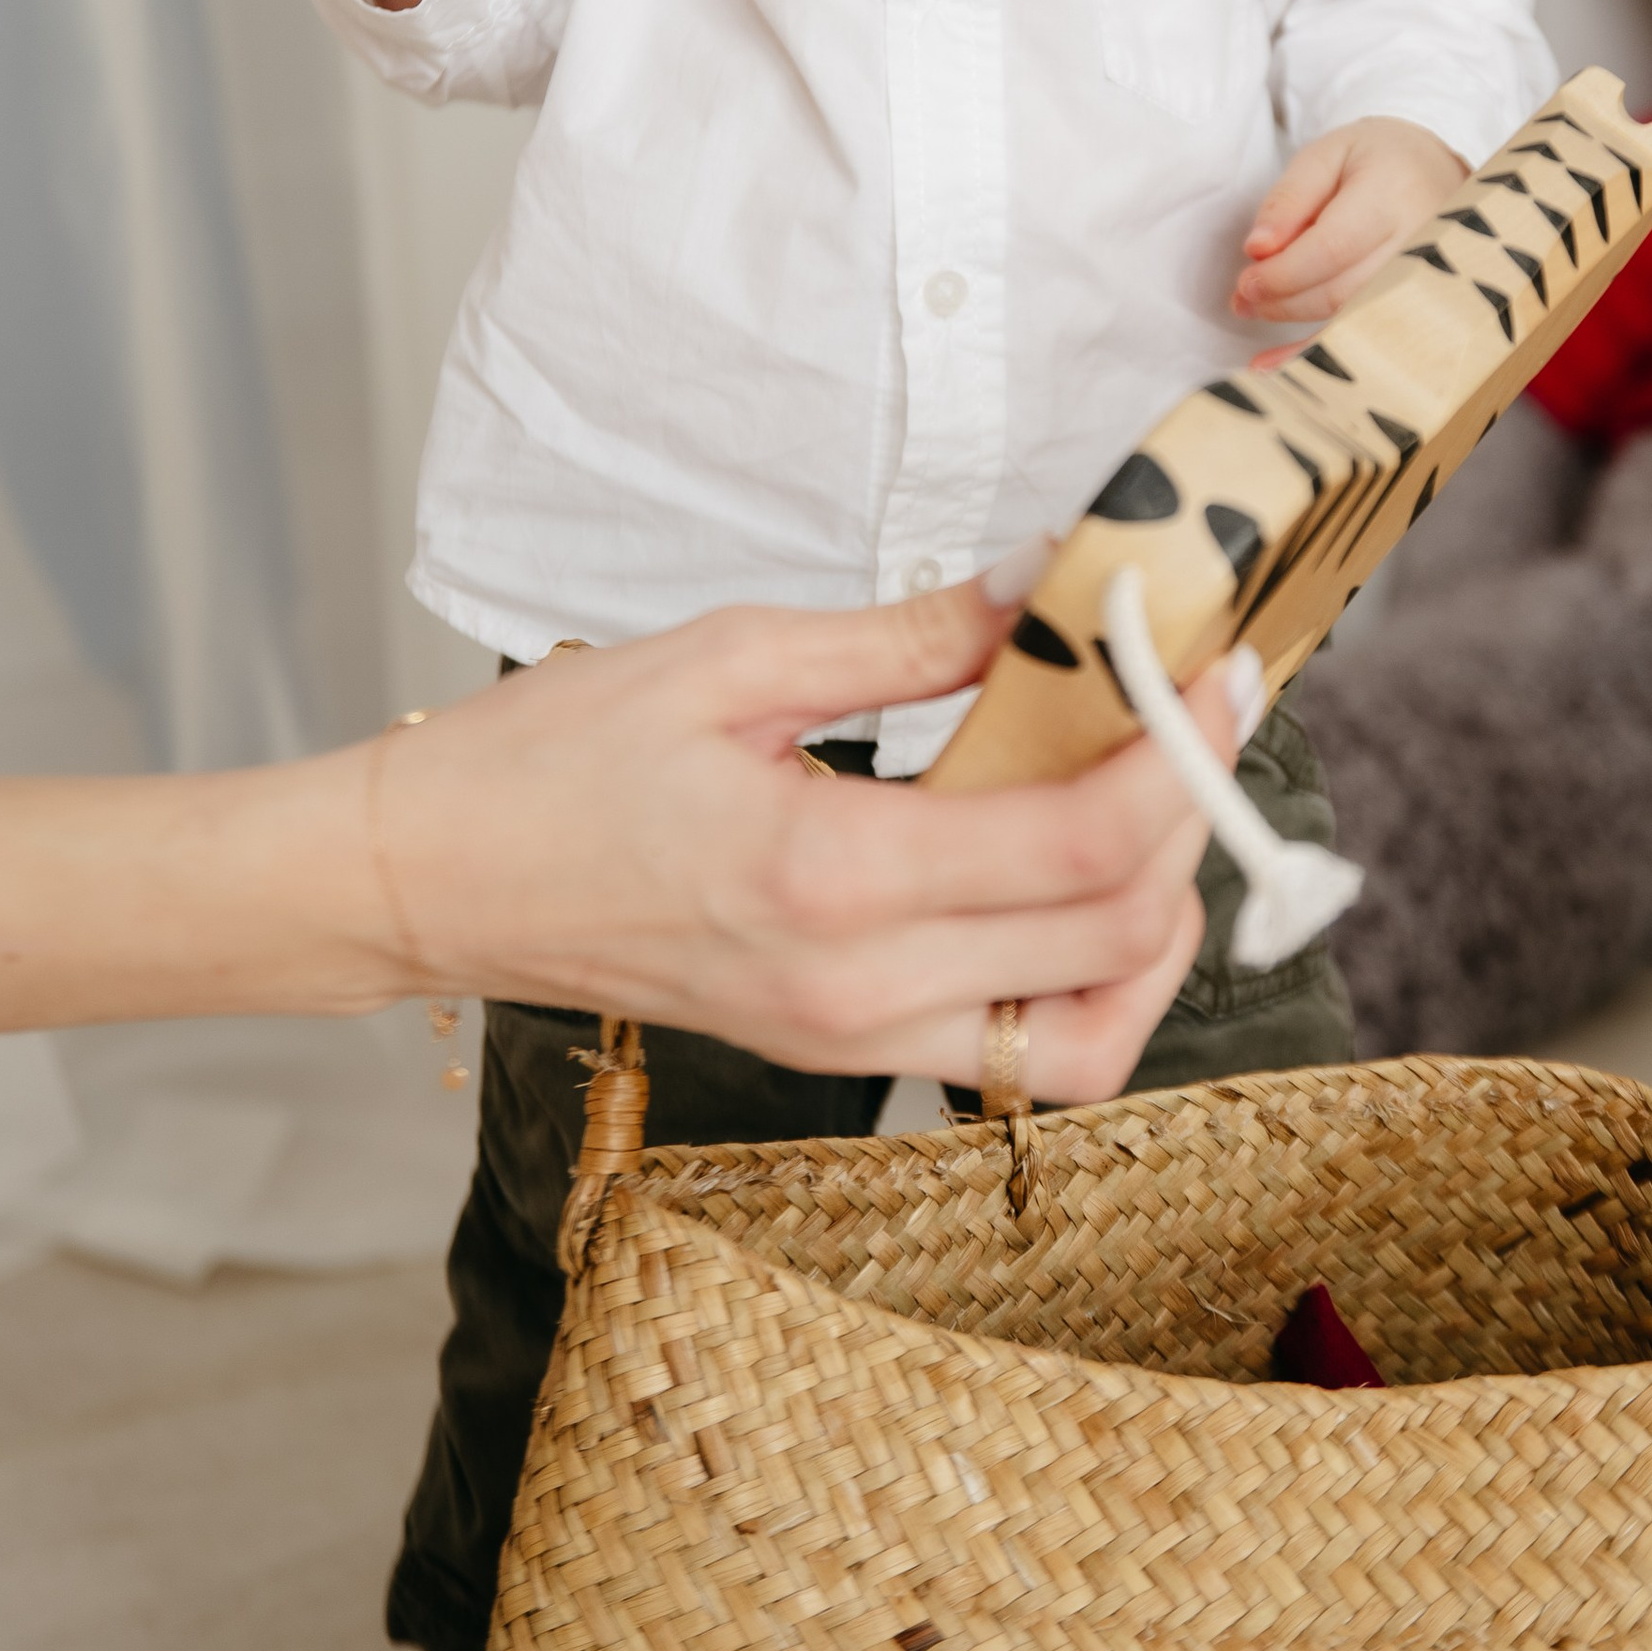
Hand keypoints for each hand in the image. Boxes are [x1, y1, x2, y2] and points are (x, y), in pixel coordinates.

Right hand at [0, 580, 1217, 1106]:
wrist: (429, 885)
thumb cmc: (549, 761)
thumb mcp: (730, 658)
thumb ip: (910, 638)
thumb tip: (1044, 593)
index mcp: (831, 879)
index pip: (1084, 847)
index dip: (1183, 759)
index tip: (1221, 673)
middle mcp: (858, 992)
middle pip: (1115, 938)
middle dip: (1194, 818)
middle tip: (1204, 712)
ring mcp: (851, 1043)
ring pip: (1089, 1035)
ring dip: (1157, 926)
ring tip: (1152, 809)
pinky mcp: (841, 1054)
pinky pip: (1019, 1057)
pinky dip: (1087, 989)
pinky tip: (1079, 889)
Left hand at [1230, 115, 1467, 333]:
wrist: (1436, 170)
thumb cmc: (1376, 158)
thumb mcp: (1327, 155)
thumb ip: (1289, 199)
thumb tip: (1257, 250)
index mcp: (1393, 195)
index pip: (1333, 248)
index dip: (1284, 273)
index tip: (1245, 281)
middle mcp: (1420, 242)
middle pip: (1341, 291)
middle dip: (1282, 300)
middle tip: (1243, 296)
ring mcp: (1427, 280)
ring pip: (1351, 320)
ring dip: (1294, 324)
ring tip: (1254, 310)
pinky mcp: (1419, 303)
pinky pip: (1365, 337)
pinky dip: (1317, 353)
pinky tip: (1274, 364)